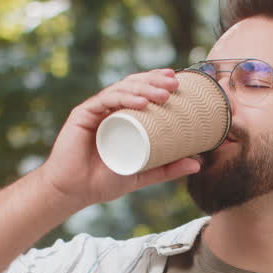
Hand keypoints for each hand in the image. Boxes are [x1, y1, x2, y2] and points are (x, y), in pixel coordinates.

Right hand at [34, 68, 202, 208]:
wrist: (74, 191)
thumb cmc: (104, 181)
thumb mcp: (143, 173)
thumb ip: (167, 169)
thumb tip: (198, 163)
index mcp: (120, 115)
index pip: (140, 91)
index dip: (157, 82)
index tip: (178, 81)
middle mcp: (108, 108)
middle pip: (133, 85)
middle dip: (155, 81)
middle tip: (175, 84)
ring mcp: (95, 110)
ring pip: (122, 89)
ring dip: (144, 88)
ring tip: (163, 95)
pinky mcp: (82, 114)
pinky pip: (105, 101)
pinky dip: (123, 99)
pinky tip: (140, 102)